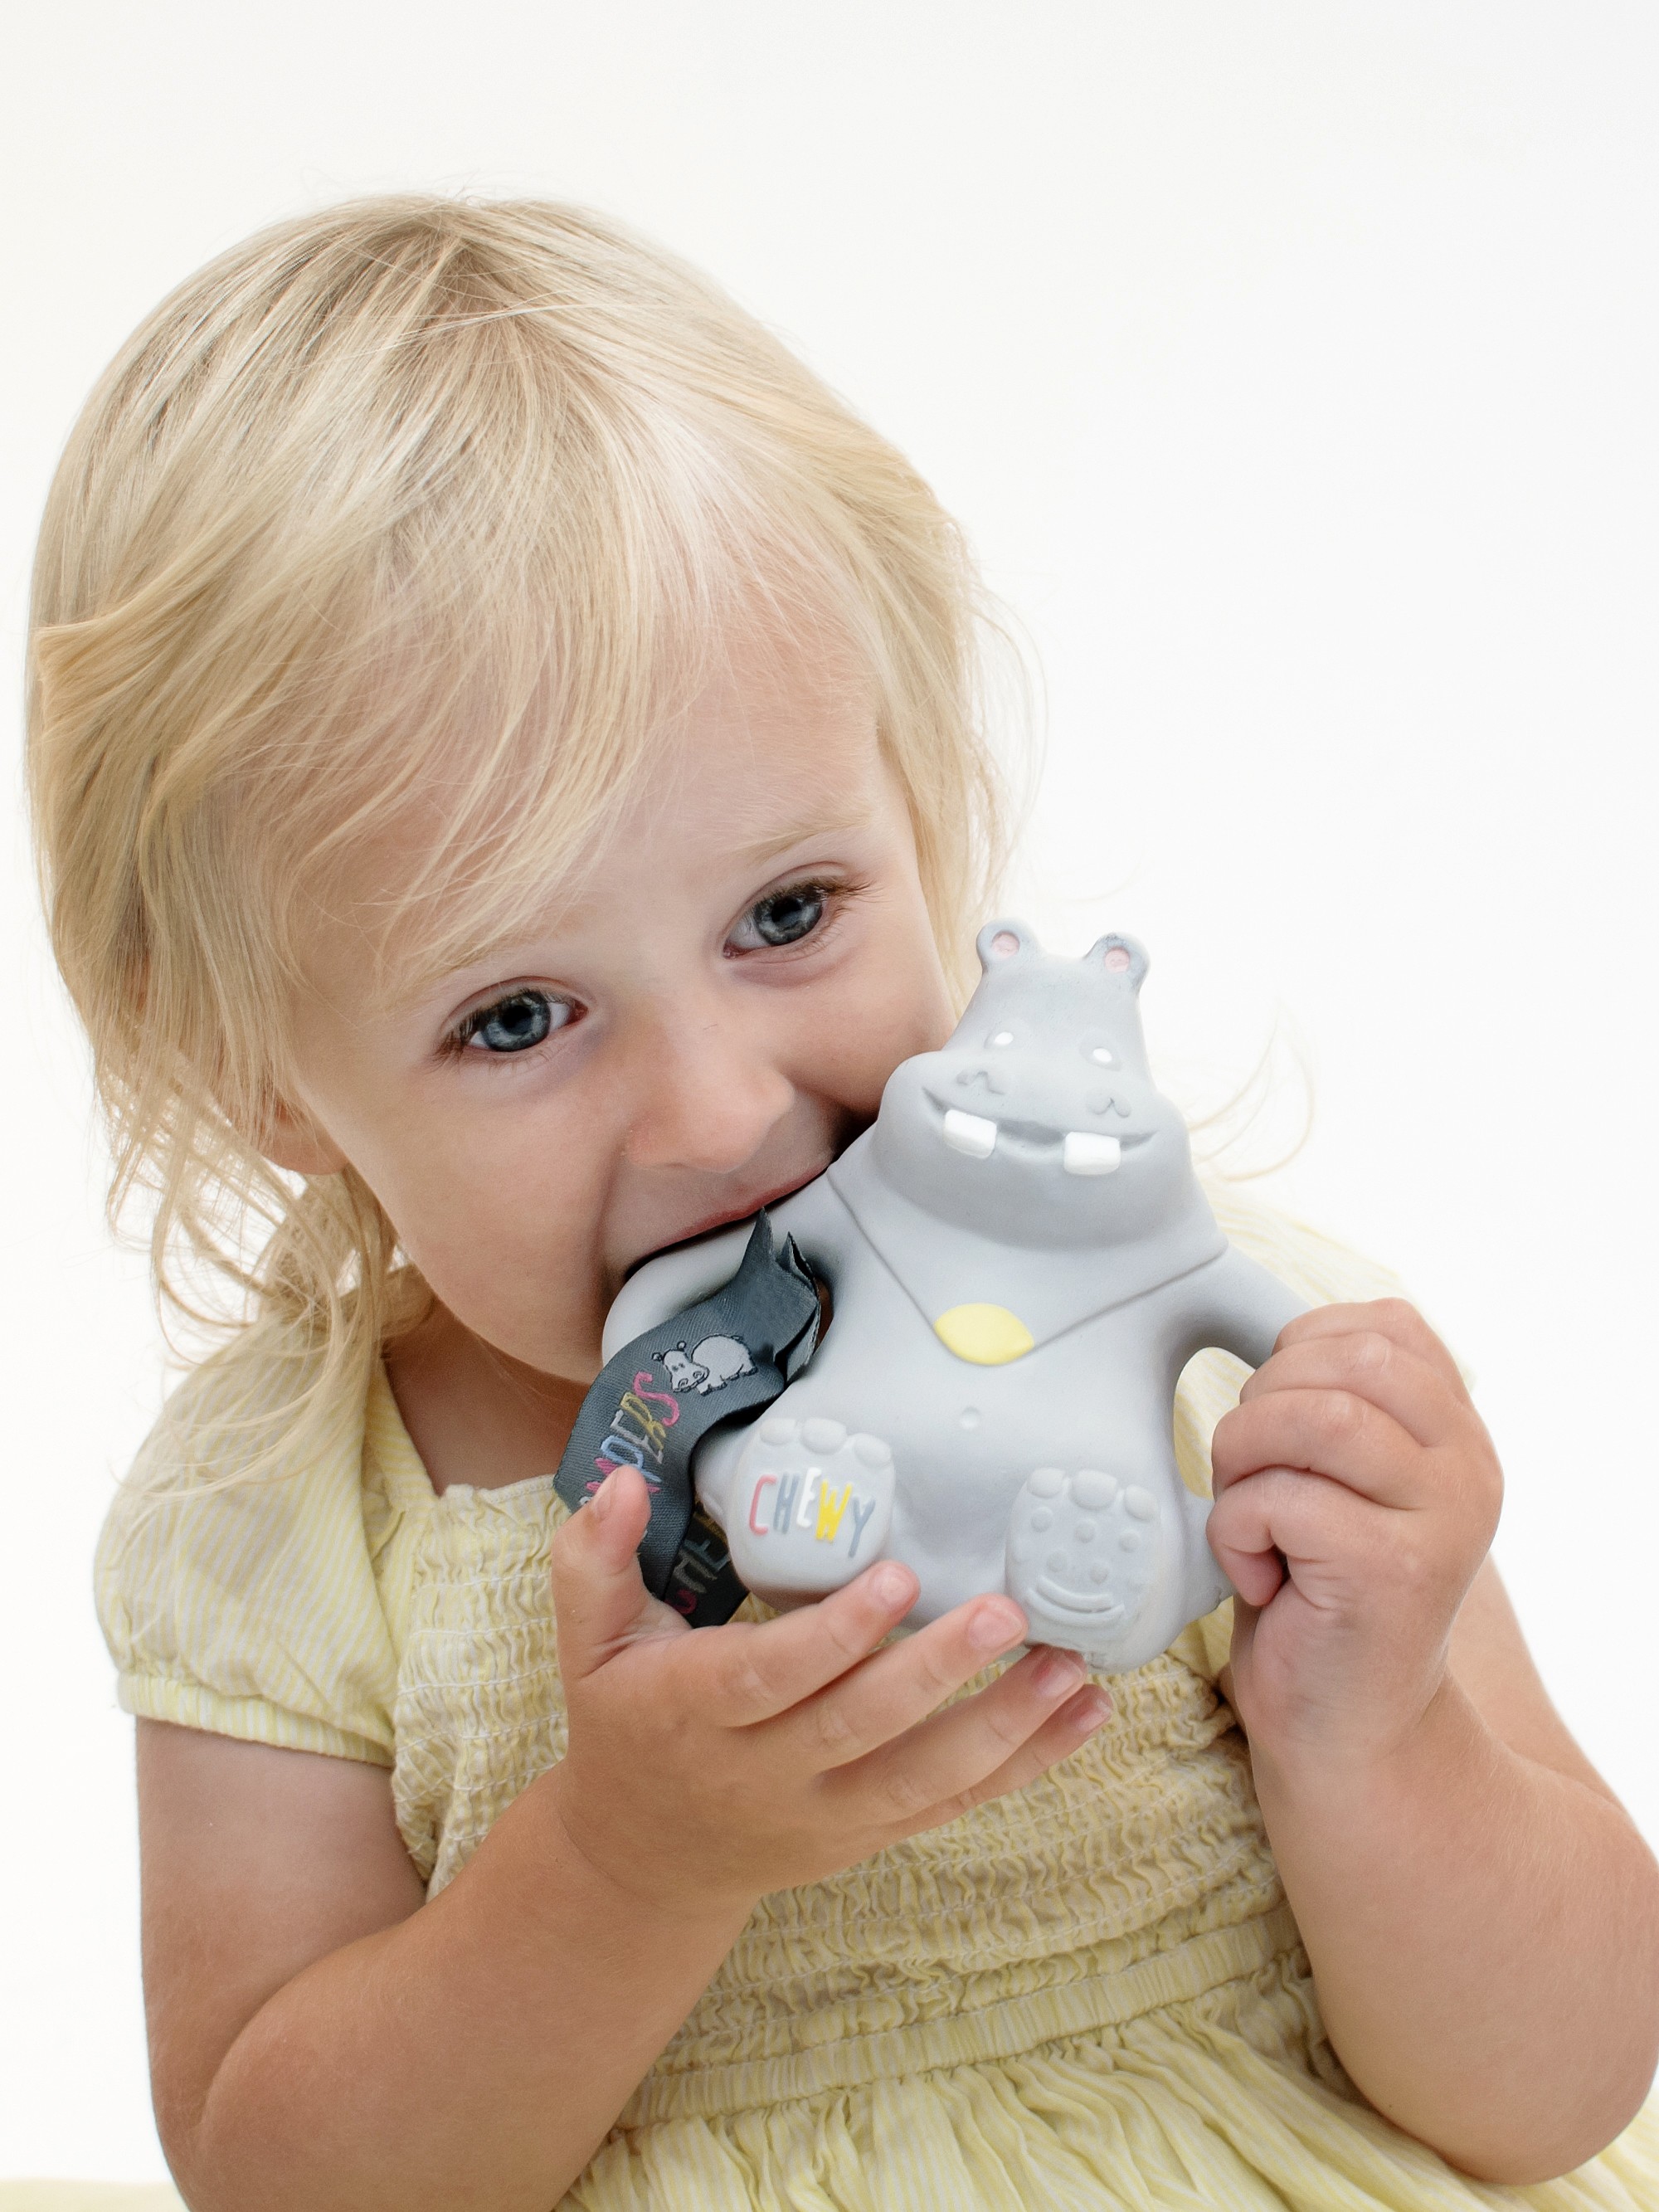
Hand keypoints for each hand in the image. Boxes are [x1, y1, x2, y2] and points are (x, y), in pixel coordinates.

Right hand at [547, 1467, 1110, 1914]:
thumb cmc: (624, 1722)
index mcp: (694, 1714)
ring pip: (921, 1780)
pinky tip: (1086, 1717)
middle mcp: (763, 1773)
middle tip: (1008, 1612)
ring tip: (1071, 1670)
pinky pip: (952, 1806)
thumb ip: (593, 1560)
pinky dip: (1026, 1766)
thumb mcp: (585, 1644)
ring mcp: (823, 1814)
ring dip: (1005, 1729)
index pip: (769, 1677)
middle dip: (939, 1671)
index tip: (898, 1576)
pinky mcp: (868, 1834)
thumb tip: (621, 1483)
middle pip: (859, 1728)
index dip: (836, 1634)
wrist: (641, 1859)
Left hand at [1205, 1300, 1501, 1767]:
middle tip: (1252, 1473)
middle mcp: (1468, 1469)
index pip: (1387, 1325)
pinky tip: (1259, 1577)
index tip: (1280, 1417)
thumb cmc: (1319, 1595)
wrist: (1349, 1729)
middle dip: (1264, 1400)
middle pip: (1347, 1360)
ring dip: (1244, 1457)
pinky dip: (1235, 1531)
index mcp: (1458, 1434)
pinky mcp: (1391, 1570)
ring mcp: (1438, 1519)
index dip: (1304, 1348)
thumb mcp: (1343, 1480)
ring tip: (1249, 1516)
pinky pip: (1280, 1498)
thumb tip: (1278, 1335)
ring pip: (1313, 1417)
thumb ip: (1340, 1404)